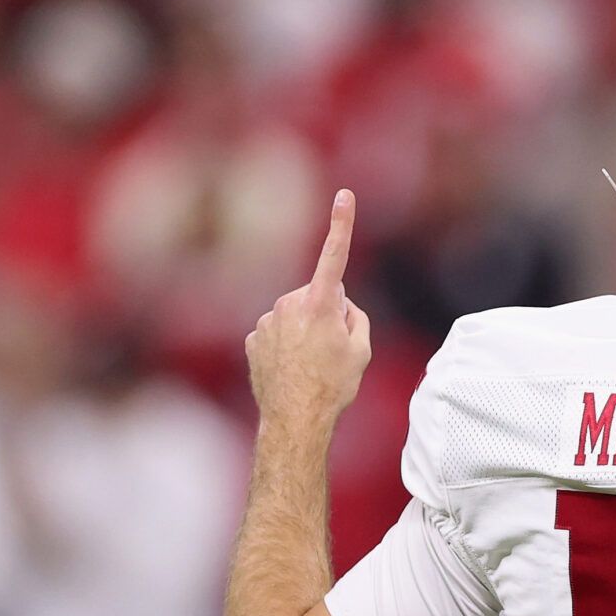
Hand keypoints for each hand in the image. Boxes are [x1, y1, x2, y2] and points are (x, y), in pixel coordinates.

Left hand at [247, 190, 371, 428]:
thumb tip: (340, 306)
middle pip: (318, 296)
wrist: (295, 420)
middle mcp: (290, 304)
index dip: (342, 224)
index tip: (345, 195)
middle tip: (333, 350)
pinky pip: (277, 333)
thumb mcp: (362, 351)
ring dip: (306, 332)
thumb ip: (355, 317)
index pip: (335, 256)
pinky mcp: (253, 338)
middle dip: (327, 314)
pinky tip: (292, 370)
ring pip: (295, 316)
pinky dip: (286, 347)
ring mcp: (267, 321)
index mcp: (320, 304)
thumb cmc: (334, 386)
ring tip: (311, 365)